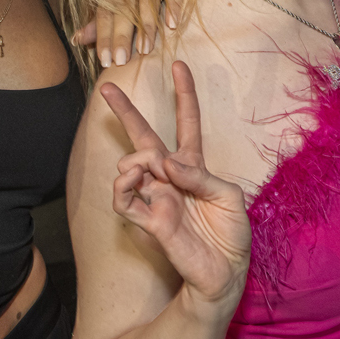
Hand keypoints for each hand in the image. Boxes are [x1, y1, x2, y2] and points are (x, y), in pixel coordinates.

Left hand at [77, 0, 183, 67]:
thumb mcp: (113, 10)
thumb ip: (97, 26)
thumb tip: (75, 40)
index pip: (104, 16)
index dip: (103, 39)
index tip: (104, 61)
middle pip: (123, 11)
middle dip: (121, 37)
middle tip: (120, 61)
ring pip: (147, 2)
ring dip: (146, 27)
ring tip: (144, 50)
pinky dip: (173, 7)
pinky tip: (172, 25)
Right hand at [100, 61, 249, 308]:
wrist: (224, 272)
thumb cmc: (232, 234)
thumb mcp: (229, 197)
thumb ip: (200, 176)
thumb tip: (168, 164)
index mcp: (195, 167)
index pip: (187, 123)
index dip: (184, 95)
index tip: (179, 66)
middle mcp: (171, 178)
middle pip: (144, 138)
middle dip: (126, 112)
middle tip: (108, 88)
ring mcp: (157, 197)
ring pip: (130, 166)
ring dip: (135, 161)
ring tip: (147, 169)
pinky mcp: (148, 220)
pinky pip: (124, 200)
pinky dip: (124, 187)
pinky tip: (134, 181)